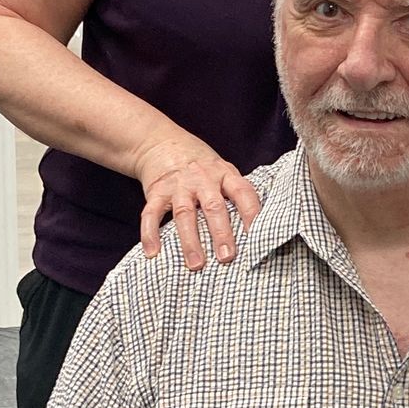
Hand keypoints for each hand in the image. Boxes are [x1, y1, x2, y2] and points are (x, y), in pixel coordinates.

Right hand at [135, 137, 262, 269]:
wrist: (161, 142)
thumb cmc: (201, 166)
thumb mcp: (223, 171)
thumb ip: (235, 195)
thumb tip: (255, 232)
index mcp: (225, 174)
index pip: (243, 194)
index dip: (252, 215)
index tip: (258, 239)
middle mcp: (203, 178)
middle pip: (213, 207)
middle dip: (221, 233)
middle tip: (227, 257)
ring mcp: (178, 185)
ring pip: (185, 214)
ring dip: (190, 241)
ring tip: (196, 264)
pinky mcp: (156, 191)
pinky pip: (151, 213)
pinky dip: (150, 233)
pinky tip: (153, 252)